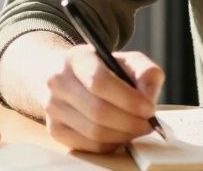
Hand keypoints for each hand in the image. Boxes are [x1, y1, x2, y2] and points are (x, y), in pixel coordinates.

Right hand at [35, 43, 163, 152]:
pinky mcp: (55, 130)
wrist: (69, 76)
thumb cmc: (105, 69)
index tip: (149, 108)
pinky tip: (121, 134)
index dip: (129, 99)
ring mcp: (53, 107)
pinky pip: (88, 145)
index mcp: (76, 58)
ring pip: (94, 132)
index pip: (98, 81)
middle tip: (148, 124)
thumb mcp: (128, 61)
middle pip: (97, 111)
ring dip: (123, 135)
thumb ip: (146, 73)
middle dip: (130, 122)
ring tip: (137, 129)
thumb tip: (148, 99)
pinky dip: (111, 144)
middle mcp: (58, 82)